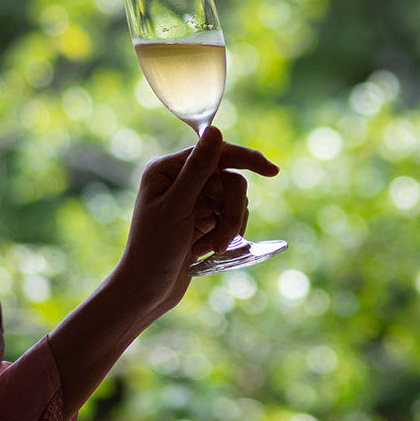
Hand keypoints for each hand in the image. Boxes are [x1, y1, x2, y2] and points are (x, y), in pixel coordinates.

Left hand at [114, 126, 278, 322]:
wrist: (146, 290)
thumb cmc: (154, 249)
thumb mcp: (177, 207)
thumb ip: (198, 170)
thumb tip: (216, 130)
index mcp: (167, 169)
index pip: (215, 153)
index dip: (245, 159)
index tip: (272, 171)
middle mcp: (179, 180)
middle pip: (229, 181)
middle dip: (230, 212)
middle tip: (221, 240)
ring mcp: (192, 200)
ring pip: (233, 201)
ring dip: (228, 227)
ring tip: (211, 249)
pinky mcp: (201, 219)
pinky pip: (230, 217)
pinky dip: (225, 234)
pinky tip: (206, 251)